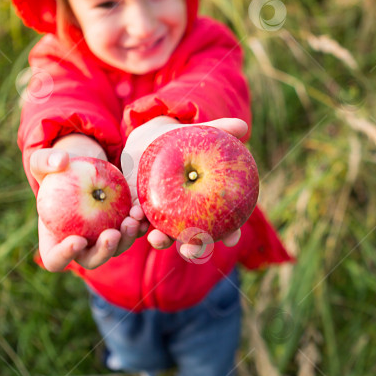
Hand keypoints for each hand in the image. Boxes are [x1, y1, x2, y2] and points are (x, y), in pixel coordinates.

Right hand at [30, 146, 149, 271]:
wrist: (80, 171)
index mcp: (54, 241)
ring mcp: (102, 240)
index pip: (56, 259)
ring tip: (132, 219)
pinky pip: (132, 232)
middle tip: (111, 234)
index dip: (65, 256)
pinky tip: (142, 211)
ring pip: (117, 248)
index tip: (77, 240)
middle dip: (103, 251)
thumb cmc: (56, 171)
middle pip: (92, 260)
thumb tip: (60, 160)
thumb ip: (45, 161)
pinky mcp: (121, 228)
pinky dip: (138, 224)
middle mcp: (80, 247)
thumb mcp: (42, 162)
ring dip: (126, 239)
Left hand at [121, 117, 247, 257]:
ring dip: (160, 241)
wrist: (147, 141)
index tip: (232, 239)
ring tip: (155, 238)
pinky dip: (135, 223)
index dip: (231, 235)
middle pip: (195, 241)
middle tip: (190, 249)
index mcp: (207, 206)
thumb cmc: (181, 141)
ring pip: (164, 238)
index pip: (226, 226)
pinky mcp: (140, 214)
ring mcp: (163, 219)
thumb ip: (219, 131)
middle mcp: (187, 219)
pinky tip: (133, 218)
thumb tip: (242, 126)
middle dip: (193, 250)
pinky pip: (138, 223)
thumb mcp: (198, 135)